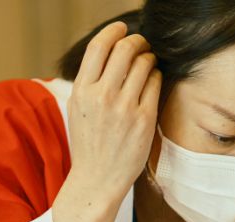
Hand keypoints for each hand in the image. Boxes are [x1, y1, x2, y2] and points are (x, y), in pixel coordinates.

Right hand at [63, 22, 161, 199]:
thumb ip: (90, 80)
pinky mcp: (144, 119)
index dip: (113, 30)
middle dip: (137, 40)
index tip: (122, 28)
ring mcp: (125, 108)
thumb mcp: (78, 107)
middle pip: (125, 49)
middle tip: (141, 44)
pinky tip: (152, 81)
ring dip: (149, 57)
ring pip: (144, 63)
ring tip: (148, 63)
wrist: (97, 179)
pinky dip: (156, 76)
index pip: (99, 47)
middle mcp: (102, 96)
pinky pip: (156, 83)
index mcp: (82, 90)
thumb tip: (109, 50)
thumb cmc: (89, 142)